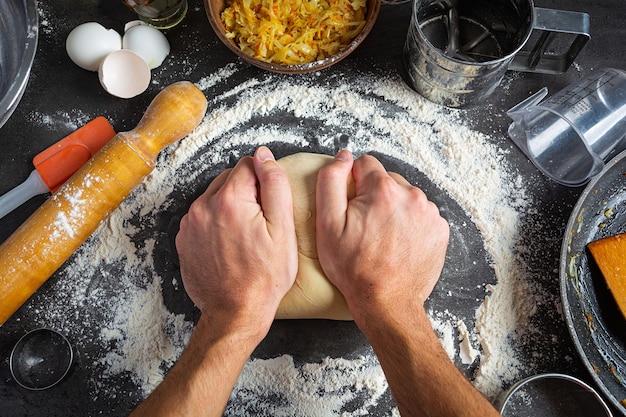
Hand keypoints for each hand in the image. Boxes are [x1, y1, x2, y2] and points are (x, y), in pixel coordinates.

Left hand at [175, 146, 297, 339]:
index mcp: (229, 199)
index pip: (248, 164)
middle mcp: (203, 206)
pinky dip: (216, 223)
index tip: (268, 207)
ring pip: (215, 197)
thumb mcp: (282, 228)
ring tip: (244, 237)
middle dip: (246, 193)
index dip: (264, 182)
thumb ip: (274, 184)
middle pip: (229, 179)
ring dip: (230, 207)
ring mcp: (190, 224)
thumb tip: (264, 156)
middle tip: (259, 225)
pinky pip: (203, 217)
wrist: (236, 311)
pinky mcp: (184, 239)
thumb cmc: (264, 276)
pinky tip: (229, 245)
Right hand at [315, 150, 449, 319]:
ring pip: (405, 197)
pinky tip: (398, 243)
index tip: (351, 208)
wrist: (386, 302)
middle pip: (387, 180)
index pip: (365, 164)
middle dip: (374, 197)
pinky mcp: (440, 230)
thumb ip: (331, 180)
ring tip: (382, 238)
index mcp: (384, 190)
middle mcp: (412, 195)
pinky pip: (420, 215)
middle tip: (364, 227)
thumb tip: (343, 156)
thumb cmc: (354, 267)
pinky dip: (409, 224)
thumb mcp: (327, 223)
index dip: (353, 184)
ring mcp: (430, 213)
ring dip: (393, 210)